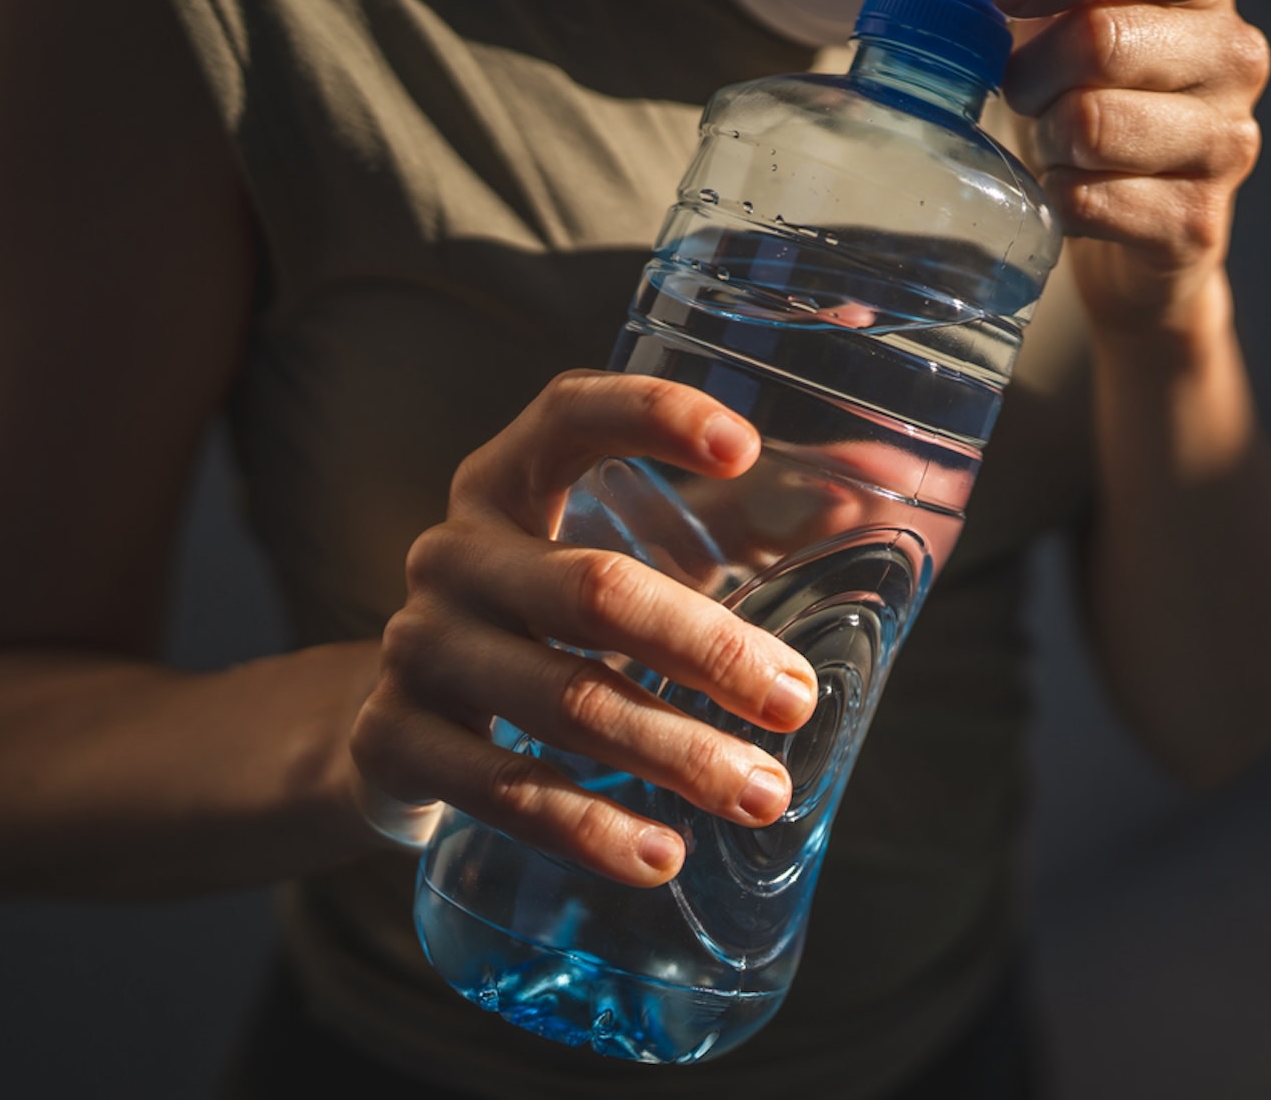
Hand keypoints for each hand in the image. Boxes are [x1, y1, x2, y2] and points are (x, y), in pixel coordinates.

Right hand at [349, 371, 818, 886]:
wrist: (397, 720)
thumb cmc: (548, 619)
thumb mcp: (621, 552)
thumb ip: (735, 520)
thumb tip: (875, 492)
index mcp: (509, 480)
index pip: (571, 415)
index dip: (652, 416)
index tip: (746, 446)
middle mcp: (454, 551)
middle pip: (595, 591)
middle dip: (709, 649)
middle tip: (797, 700)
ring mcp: (418, 648)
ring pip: (562, 702)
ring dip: (673, 754)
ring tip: (762, 795)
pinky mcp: (394, 743)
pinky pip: (502, 790)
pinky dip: (587, 828)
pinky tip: (661, 854)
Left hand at [991, 0, 1268, 336]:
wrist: (1144, 243)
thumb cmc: (1104, 105)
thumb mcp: (1083, 7)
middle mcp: (1233, 57)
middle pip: (1100, 39)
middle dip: (1032, 70)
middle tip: (1021, 89)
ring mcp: (1225, 143)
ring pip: (1091, 124)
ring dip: (1045, 137)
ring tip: (1054, 142)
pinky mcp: (1195, 223)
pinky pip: (1089, 199)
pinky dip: (1058, 197)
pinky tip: (1074, 192)